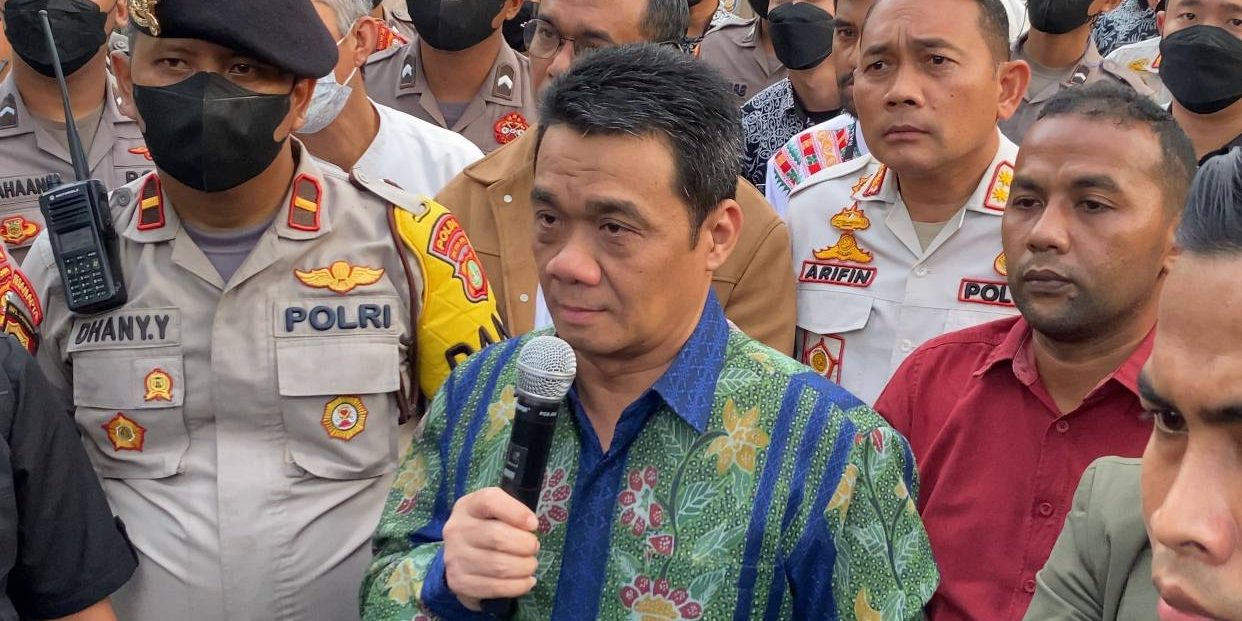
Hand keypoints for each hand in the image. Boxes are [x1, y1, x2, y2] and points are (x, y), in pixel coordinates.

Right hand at [442, 487, 539, 610]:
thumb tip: (531, 525)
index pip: (490, 501)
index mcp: (467, 506)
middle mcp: (457, 530)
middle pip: (497, 536)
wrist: (460, 556)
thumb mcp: (494, 511)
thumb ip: (512, 511)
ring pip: (499, 565)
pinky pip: (495, 587)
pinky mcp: (460, 582)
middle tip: (534, 548)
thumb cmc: (485, 528)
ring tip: (531, 565)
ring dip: (524, 567)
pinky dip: (518, 586)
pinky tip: (527, 581)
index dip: (516, 512)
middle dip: (525, 545)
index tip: (533, 524)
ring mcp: (455, 558)